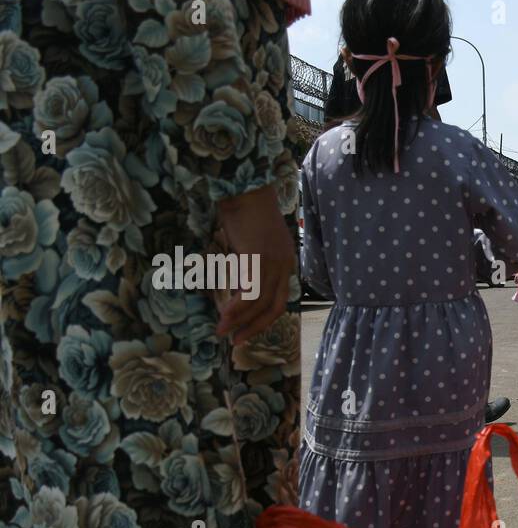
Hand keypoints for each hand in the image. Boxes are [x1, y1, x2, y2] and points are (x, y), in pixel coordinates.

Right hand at [214, 185, 294, 344]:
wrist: (243, 186)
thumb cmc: (243, 209)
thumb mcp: (249, 243)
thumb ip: (248, 266)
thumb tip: (236, 288)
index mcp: (285, 261)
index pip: (279, 299)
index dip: (263, 318)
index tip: (246, 331)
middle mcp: (285, 263)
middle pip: (275, 306)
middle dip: (255, 327)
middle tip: (236, 341)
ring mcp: (274, 261)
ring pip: (260, 302)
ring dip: (240, 320)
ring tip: (223, 331)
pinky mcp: (260, 257)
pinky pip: (250, 290)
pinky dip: (237, 306)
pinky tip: (224, 315)